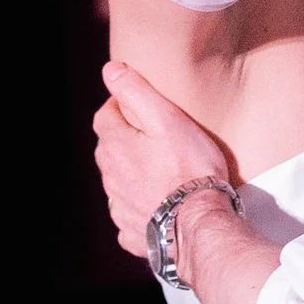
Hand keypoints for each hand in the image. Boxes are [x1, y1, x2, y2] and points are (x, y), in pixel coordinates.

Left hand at [93, 60, 235, 257]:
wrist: (198, 224)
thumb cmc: (190, 168)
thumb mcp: (167, 119)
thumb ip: (136, 92)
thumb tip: (109, 70)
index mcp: (115, 146)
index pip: (105, 116)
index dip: (121, 107)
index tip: (141, 107)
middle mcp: (110, 177)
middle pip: (109, 150)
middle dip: (126, 140)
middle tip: (154, 137)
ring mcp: (120, 207)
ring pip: (118, 183)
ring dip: (132, 174)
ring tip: (160, 171)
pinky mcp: (133, 233)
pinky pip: (130, 216)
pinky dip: (139, 209)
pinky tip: (157, 207)